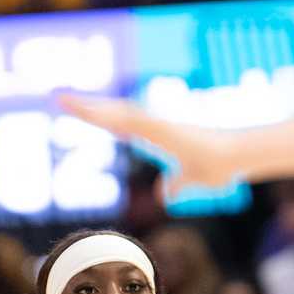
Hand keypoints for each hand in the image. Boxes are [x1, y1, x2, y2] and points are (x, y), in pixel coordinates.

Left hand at [58, 95, 243, 198]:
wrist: (237, 159)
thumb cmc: (218, 166)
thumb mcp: (190, 180)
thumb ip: (176, 185)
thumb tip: (165, 195)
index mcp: (155, 134)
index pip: (118, 123)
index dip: (97, 116)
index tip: (76, 111)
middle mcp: (152, 124)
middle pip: (112, 113)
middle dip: (85, 106)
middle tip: (57, 98)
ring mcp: (157, 123)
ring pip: (116, 113)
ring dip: (90, 107)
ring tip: (63, 101)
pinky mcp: (163, 126)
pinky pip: (131, 119)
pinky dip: (110, 115)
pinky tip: (91, 111)